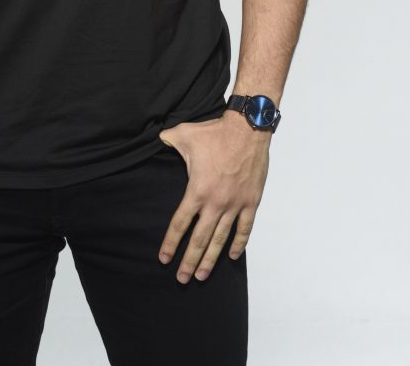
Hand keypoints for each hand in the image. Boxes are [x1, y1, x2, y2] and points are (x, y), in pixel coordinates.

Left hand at [157, 113, 269, 282]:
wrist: (247, 130)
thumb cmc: (215, 132)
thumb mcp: (184, 134)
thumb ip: (168, 140)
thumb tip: (159, 139)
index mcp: (197, 190)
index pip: (180, 223)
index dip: (171, 242)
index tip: (164, 258)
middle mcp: (215, 203)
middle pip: (199, 239)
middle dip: (189, 261)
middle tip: (182, 278)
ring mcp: (235, 205)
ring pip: (220, 239)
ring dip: (211, 259)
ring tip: (202, 276)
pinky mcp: (251, 202)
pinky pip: (244, 229)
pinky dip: (238, 244)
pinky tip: (231, 256)